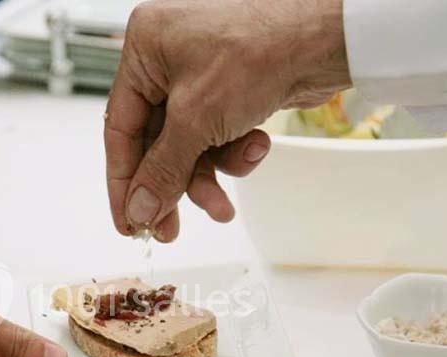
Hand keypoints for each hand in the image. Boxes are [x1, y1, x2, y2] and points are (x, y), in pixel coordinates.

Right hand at [105, 0, 350, 241]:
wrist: (326, 39)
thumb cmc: (260, 49)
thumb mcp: (196, 119)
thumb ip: (163, 170)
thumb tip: (140, 207)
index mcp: (144, 49)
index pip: (120, 130)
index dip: (123, 181)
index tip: (128, 220)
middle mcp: (168, 60)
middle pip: (156, 143)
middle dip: (170, 187)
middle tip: (168, 228)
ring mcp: (201, 75)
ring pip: (189, 146)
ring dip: (207, 177)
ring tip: (221, 205)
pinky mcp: (230, 90)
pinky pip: (217, 137)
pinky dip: (234, 153)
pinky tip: (253, 149)